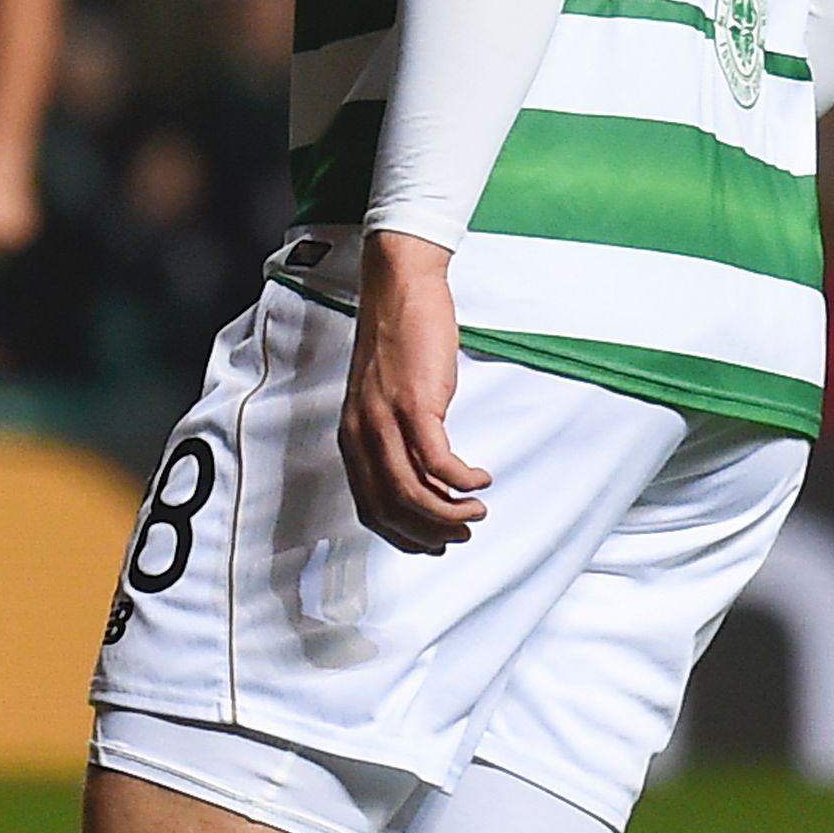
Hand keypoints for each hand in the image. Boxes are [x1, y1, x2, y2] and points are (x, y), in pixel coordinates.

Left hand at [337, 229, 489, 553]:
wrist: (399, 289)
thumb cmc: (398, 342)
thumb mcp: (385, 398)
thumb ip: (393, 437)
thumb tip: (424, 476)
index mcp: (352, 437)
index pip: (370, 507)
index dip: (404, 534)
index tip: (434, 543)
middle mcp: (361, 434)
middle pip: (392, 508)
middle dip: (431, 531)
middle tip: (463, 532)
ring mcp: (385, 420)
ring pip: (413, 491)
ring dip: (450, 512)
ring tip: (477, 512)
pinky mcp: (415, 404)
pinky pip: (438, 461)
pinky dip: (463, 479)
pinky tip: (481, 479)